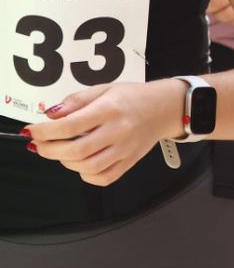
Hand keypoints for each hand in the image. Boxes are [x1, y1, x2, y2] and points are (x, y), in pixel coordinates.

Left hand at [27, 80, 184, 186]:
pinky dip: (86, 174)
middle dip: (49, 150)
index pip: (70, 125)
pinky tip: (81, 163)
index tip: (32, 131)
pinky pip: (103, 177)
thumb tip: (51, 115)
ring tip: (60, 152)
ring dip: (65, 162)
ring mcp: (125, 149)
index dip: (45, 131)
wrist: (167, 107)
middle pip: (75, 150)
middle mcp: (118, 131)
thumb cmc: (134, 97)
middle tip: (40, 144)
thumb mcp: (104, 89)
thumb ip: (76, 101)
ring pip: (87, 167)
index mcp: (110, 109)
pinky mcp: (130, 162)